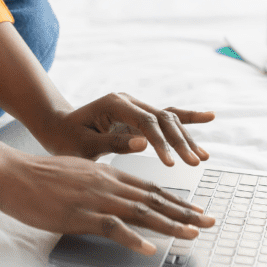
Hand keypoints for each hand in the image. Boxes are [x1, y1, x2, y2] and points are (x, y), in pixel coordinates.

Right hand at [0, 151, 214, 254]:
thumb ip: (100, 183)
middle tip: (209, 222)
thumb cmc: (42, 177)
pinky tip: (148, 247)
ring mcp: (96, 198)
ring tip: (191, 233)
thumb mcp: (78, 173)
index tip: (196, 210)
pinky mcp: (80, 214)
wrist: (14, 173)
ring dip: (169, 223)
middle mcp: (108, 183)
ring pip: (141, 210)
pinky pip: (112, 227)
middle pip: (154, 198)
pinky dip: (132, 238)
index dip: (176, 200)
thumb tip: (115, 195)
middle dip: (184, 211)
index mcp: (108, 175)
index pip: (150, 188)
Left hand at [36, 92, 214, 165]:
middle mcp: (129, 101)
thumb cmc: (66, 139)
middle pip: (162, 119)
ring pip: (168, 118)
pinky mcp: (139, 115)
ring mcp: (135, 106)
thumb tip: (143, 144)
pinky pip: (166, 116)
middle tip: (195, 163)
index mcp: (115, 104)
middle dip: (180, 141)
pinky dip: (187, 119)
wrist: (58, 127)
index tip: (172, 164)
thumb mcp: (83, 146)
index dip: (161, 143)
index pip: (146, 122)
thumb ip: (112, 143)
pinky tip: (208, 117)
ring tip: (202, 156)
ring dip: (186, 137)